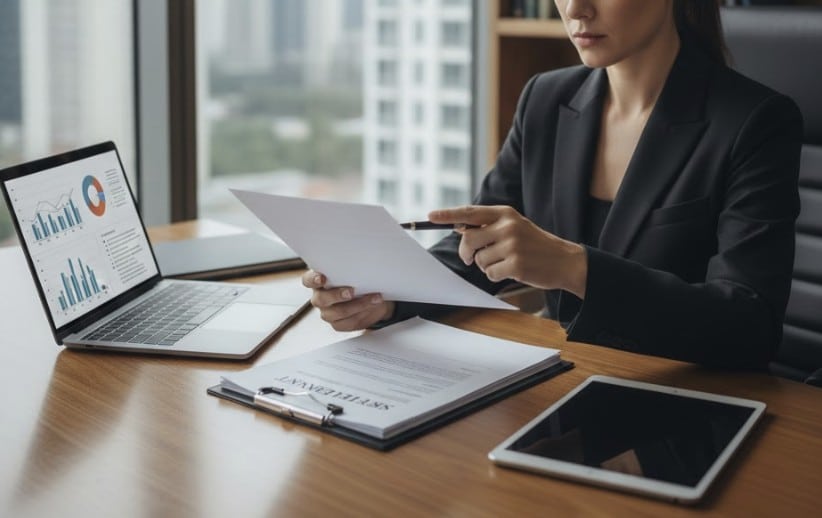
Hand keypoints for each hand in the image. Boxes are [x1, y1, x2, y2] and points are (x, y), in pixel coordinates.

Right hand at [301, 270, 395, 330]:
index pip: (308, 280)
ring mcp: (328, 313)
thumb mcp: (354, 270)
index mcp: (318, 281)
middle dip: (337, 295)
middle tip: (351, 291)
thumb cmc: (358, 279)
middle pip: (321, 299)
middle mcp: (320, 298)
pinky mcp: (338, 324)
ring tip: (374, 298)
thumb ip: (350, 268)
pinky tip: (372, 306)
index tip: (322, 278)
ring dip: (358, 305)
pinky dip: (363, 313)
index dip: (313, 280)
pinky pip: (348, 322)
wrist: (371, 296)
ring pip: (337, 312)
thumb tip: (360, 263)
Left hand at [428, 205, 587, 297]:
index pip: (470, 212)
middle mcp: (508, 226)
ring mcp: (512, 245)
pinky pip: (489, 273)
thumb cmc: (535, 245)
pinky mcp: (516, 264)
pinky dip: (495, 275)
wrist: (564, 260)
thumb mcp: (515, 226)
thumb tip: (458, 228)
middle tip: (470, 258)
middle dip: (466, 252)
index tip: (430, 216)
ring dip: (485, 265)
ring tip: (505, 262)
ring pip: (478, 259)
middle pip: (468, 239)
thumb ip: (489, 226)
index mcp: (505, 213)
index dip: (447, 215)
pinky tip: (511, 271)